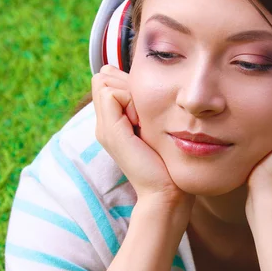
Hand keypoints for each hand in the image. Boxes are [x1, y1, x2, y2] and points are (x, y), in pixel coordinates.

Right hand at [92, 65, 194, 209]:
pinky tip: (142, 123)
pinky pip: (111, 93)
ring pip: (106, 82)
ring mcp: (104, 128)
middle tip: (145, 115)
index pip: (107, 80)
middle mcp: (103, 124)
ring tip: (144, 120)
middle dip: (127, 86)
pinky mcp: (110, 131)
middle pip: (104, 79)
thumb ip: (144, 106)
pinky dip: (131, 100)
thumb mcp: (154, 127)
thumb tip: (146, 81)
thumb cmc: (168, 161)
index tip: (148, 109)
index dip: (127, 84)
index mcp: (112, 123)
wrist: (165, 191)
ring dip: (130, 93)